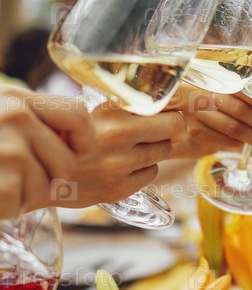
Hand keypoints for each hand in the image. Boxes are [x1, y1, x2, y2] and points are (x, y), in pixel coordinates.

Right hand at [0, 85, 93, 217]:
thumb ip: (34, 123)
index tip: (74, 153)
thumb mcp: (1, 118)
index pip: (78, 115)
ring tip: (0, 183)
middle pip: (67, 161)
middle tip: (22, 181)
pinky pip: (18, 203)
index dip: (83, 140)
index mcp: (19, 100)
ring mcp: (4, 148)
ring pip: (45, 187)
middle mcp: (14, 117)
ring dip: (24, 197)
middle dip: (50, 181)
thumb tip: (81, 144)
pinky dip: (5, 209)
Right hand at [51, 101, 183, 205]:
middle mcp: (121, 144)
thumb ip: (126, 107)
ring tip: (133, 145)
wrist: (40, 167)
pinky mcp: (118, 190)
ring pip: (162, 154)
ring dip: (153, 149)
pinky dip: (142, 168)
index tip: (171, 113)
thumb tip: (160, 98)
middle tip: (155, 129)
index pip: (172, 119)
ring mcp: (121, 170)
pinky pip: (149, 175)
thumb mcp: (95, 111)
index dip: (174, 115)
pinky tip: (125, 163)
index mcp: (117, 119)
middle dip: (167, 130)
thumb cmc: (67, 132)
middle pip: (171, 136)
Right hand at [168, 84, 251, 157]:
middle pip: (239, 110)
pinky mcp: (193, 132)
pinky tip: (243, 143)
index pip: (240, 89)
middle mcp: (201, 95)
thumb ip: (235, 92)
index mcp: (210, 79)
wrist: (163, 115)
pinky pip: (221, 140)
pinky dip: (236, 143)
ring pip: (232, 128)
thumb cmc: (197, 101)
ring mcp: (195, 115)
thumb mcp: (212, 90)